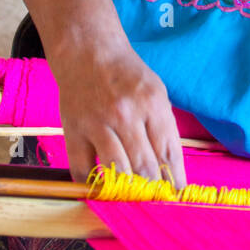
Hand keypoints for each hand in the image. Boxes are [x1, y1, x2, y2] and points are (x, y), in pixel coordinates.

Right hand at [51, 43, 185, 186]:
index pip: (168, 152)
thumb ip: (163, 127)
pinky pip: (82, 170)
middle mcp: (125, 115)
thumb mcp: (156, 92)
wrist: (87, 52)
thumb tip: (170, 168)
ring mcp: (97, 124)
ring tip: (133, 194)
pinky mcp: (73, 131)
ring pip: (117, 171)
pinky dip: (92, 184)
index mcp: (152, 103)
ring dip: (128, 189)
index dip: (175, 179)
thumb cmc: (127, 75)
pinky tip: (102, 186)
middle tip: (155, 196)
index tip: (176, 194)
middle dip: (153, 187)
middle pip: (145, 166)